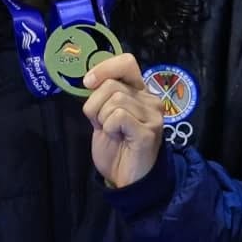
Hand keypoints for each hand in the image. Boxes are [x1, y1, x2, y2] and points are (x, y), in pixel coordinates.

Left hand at [82, 53, 166, 188]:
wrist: (126, 179)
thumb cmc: (115, 147)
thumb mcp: (103, 116)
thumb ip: (102, 97)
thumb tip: (91, 79)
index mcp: (140, 92)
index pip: (127, 62)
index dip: (104, 68)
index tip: (88, 83)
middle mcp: (151, 99)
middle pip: (112, 85)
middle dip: (96, 105)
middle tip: (103, 125)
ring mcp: (153, 115)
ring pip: (115, 99)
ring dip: (103, 119)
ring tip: (113, 133)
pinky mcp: (149, 130)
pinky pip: (118, 116)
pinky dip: (110, 127)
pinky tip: (119, 138)